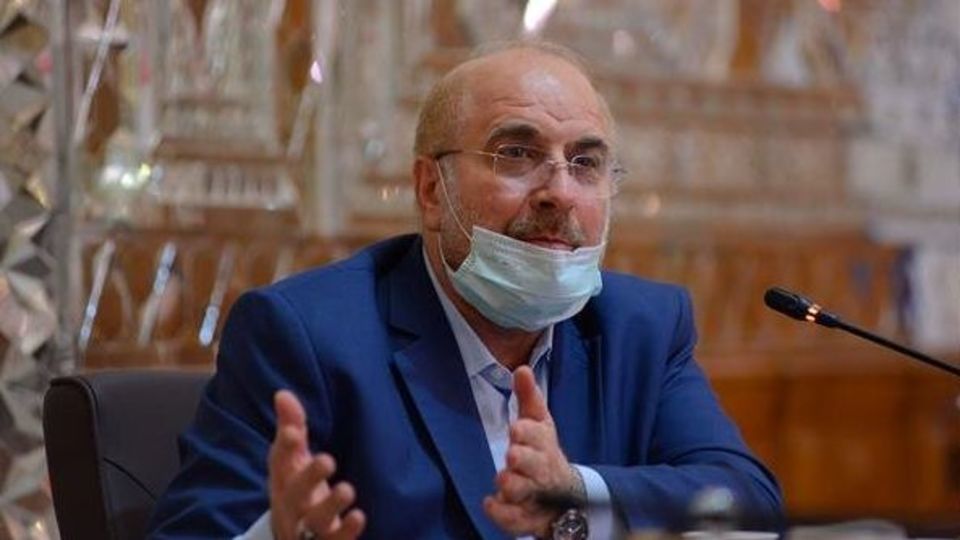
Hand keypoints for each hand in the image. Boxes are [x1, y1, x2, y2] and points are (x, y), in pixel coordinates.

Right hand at [269, 390, 365, 539]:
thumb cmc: (297, 491)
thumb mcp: (293, 461)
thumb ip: (292, 427)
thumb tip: (283, 393)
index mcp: (283, 481)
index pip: (279, 463)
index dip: (285, 449)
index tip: (294, 432)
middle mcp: (291, 506)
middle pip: (294, 494)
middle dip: (308, 477)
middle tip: (327, 459)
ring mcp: (307, 530)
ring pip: (314, 521)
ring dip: (330, 506)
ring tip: (347, 489)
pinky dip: (346, 531)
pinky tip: (359, 517)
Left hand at [483, 366, 583, 536]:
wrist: (564, 497)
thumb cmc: (543, 452)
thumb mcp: (539, 422)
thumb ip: (528, 397)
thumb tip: (522, 368)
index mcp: (544, 444)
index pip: (539, 435)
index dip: (529, 433)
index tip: (517, 428)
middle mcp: (541, 470)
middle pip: (536, 465)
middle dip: (525, 459)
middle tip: (512, 454)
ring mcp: (535, 495)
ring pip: (525, 492)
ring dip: (514, 486)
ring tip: (502, 479)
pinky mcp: (526, 518)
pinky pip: (516, 520)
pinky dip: (503, 514)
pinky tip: (489, 503)